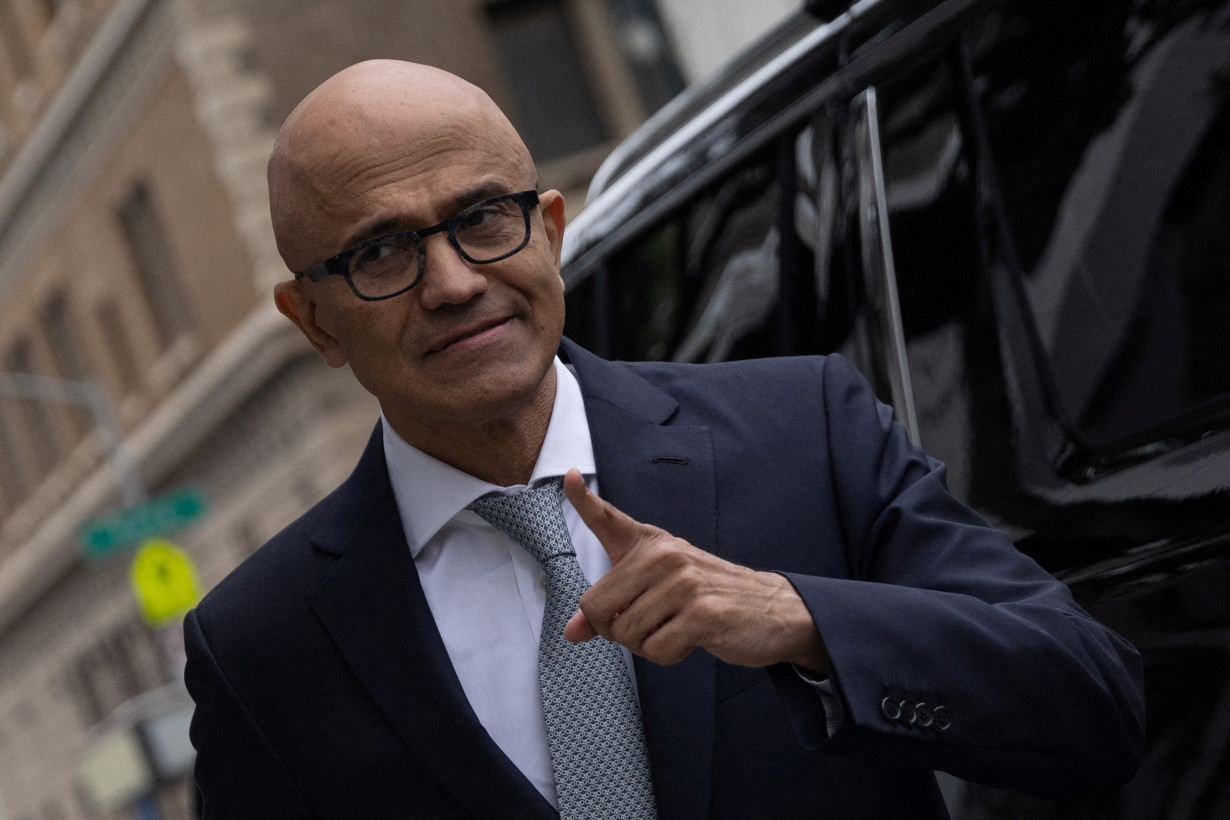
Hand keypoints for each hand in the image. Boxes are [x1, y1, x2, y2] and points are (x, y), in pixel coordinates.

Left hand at [561, 469, 829, 672]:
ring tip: (675, 629)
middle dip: (615, 631)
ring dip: (647, 645)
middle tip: (647, 626)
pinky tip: (691, 640)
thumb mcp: (658, 590)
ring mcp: (684, 583)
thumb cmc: (709, 596)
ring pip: (627, 634)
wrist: (773, 609)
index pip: (608, 518)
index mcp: (651, 543)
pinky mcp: (702, 614)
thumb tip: (572, 631)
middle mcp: (665, 556)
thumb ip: (612, 605)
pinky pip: (656, 650)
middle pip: (597, 607)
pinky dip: (668, 656)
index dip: (584, 499)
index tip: (571, 476)